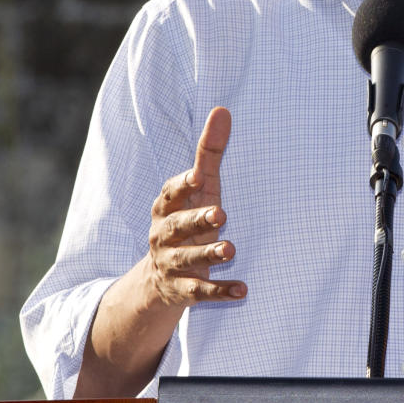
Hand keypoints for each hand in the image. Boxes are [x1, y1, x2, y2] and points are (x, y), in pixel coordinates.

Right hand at [147, 106, 246, 307]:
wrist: (161, 279)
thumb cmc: (188, 221)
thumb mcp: (198, 189)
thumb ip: (208, 154)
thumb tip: (222, 110)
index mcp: (166, 208)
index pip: (170, 194)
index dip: (182, 186)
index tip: (197, 177)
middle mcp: (164, 236)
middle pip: (177, 227)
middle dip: (197, 220)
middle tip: (220, 214)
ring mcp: (172, 264)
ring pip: (188, 260)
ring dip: (209, 255)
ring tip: (231, 249)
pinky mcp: (184, 290)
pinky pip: (201, 292)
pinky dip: (221, 291)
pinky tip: (243, 290)